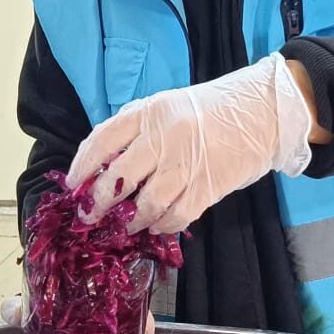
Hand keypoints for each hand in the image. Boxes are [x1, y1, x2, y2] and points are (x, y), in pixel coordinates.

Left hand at [66, 52, 314, 234]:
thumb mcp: (165, 107)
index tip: (72, 186)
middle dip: (98, 203)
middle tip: (90, 216)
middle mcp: (164, 136)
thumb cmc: (208, 111)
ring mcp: (187, 163)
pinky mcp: (208, 186)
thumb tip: (100, 166)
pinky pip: (176, 215)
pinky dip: (162, 226)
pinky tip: (155, 226)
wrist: (262, 111)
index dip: (82, 167)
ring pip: (146, 203)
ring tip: (124, 226)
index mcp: (149, 112)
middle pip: (119, 177)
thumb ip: (134, 131)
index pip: (102, 140)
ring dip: (130, 221)